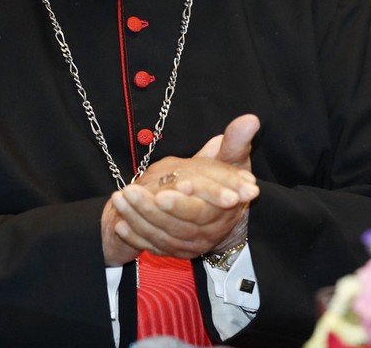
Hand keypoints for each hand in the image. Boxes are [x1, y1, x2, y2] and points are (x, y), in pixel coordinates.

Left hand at [101, 115, 259, 263]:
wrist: (224, 211)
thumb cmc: (229, 180)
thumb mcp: (234, 160)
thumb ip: (236, 142)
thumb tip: (251, 118)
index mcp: (222, 212)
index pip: (201, 211)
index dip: (182, 204)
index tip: (162, 193)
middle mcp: (206, 233)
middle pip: (177, 226)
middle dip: (150, 209)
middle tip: (129, 191)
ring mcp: (190, 245)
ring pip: (161, 237)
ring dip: (137, 219)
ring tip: (119, 198)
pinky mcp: (175, 251)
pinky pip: (153, 247)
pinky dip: (136, 237)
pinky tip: (120, 223)